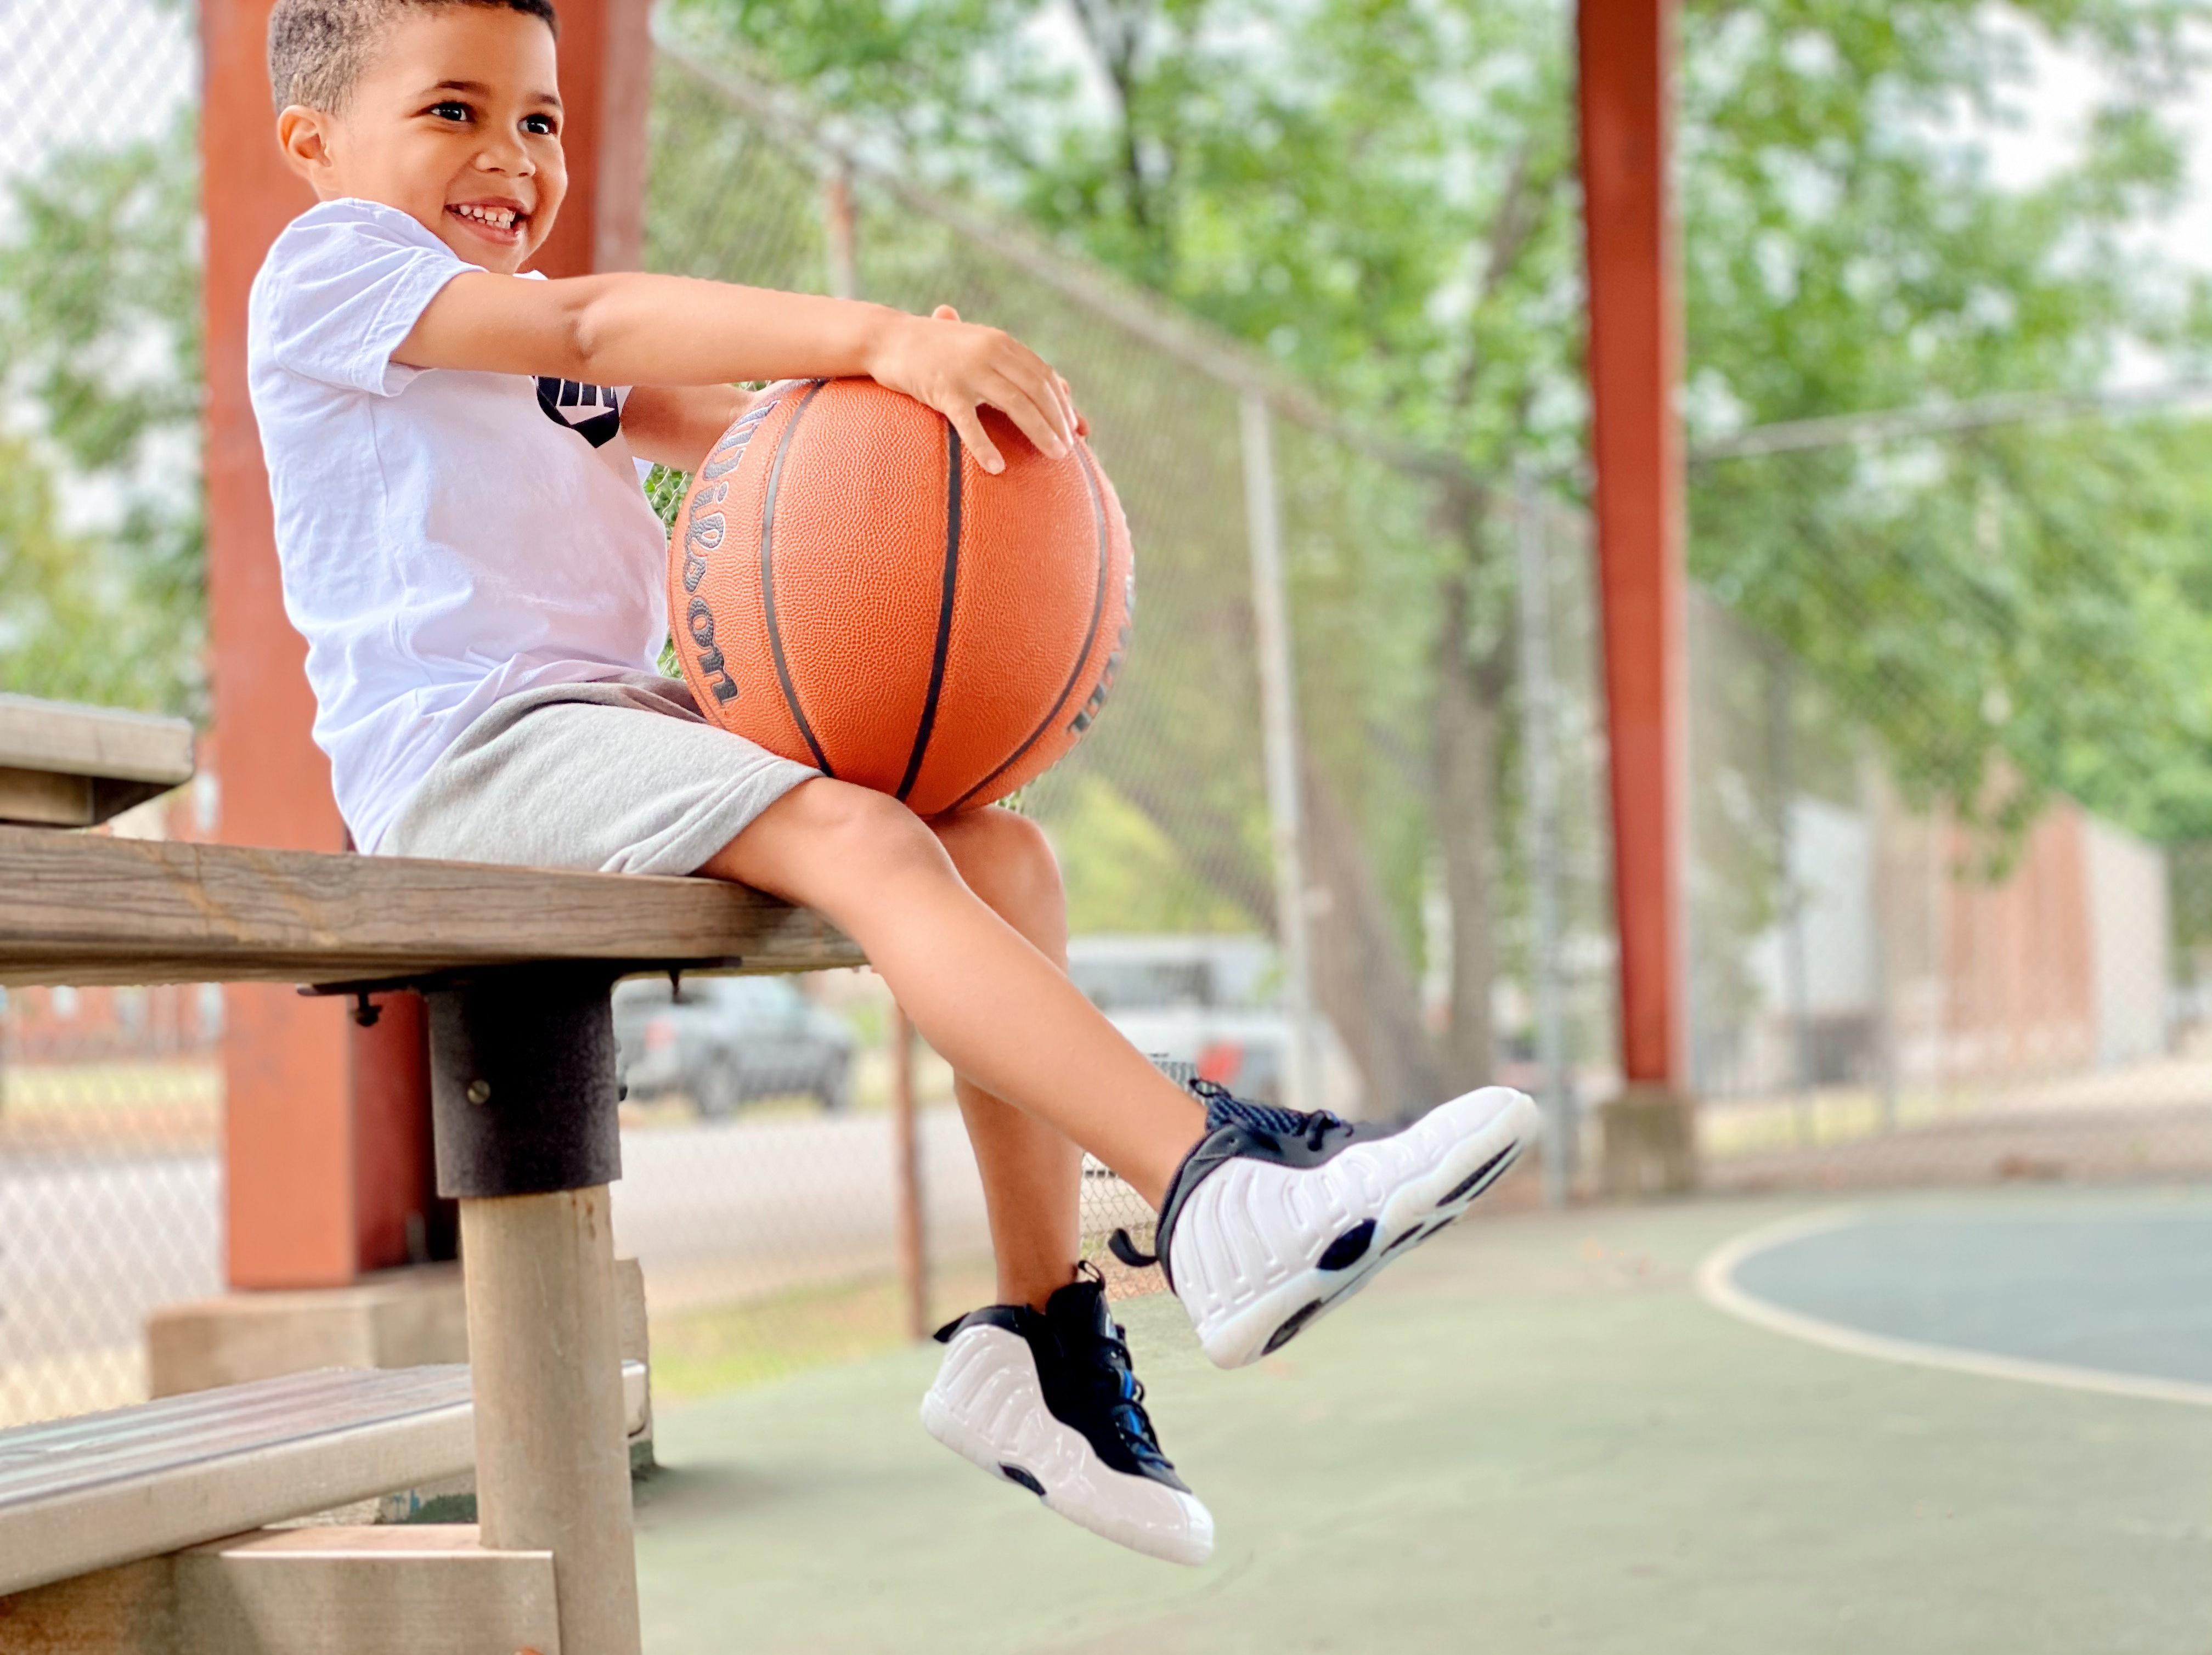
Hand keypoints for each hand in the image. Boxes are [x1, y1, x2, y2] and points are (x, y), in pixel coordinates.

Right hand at [865, 305, 1077, 473]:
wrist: (887, 338)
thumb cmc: (936, 349)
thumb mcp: (979, 346)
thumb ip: (1015, 364)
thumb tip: (1062, 386)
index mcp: (1000, 342)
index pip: (1044, 374)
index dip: (1063, 403)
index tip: (1076, 429)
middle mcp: (989, 351)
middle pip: (1036, 390)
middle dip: (1057, 421)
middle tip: (1069, 449)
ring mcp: (967, 370)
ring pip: (1015, 404)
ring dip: (1039, 432)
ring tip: (1055, 456)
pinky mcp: (943, 389)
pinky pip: (969, 423)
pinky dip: (985, 446)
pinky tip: (998, 468)